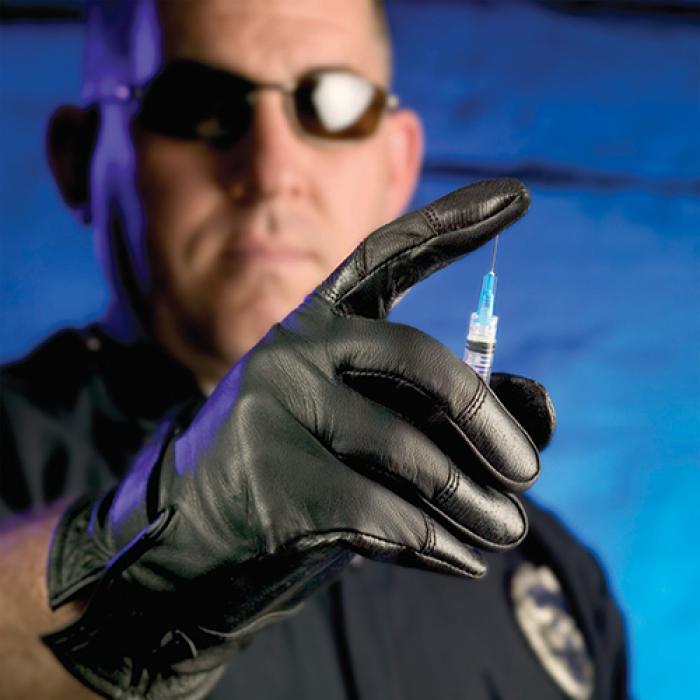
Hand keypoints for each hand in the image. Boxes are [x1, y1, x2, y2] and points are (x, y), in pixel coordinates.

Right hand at [44, 179, 547, 698]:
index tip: (518, 195)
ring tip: (506, 530)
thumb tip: (540, 405)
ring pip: (409, 449)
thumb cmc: (293, 474)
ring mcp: (272, 403)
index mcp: (314, 323)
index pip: (388, 254)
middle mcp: (291, 346)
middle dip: (487, 419)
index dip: (453, 224)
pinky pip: (382, 509)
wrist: (182, 538)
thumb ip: (446, 412)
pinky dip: (433, 541)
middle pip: (418, 360)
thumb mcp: (368, 430)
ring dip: (471, 500)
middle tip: (530, 470)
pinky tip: (458, 558)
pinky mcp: (268, 471)